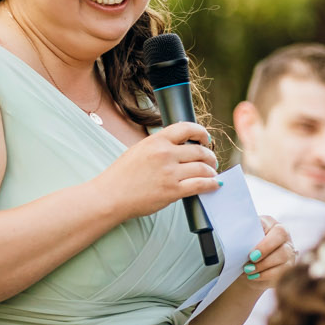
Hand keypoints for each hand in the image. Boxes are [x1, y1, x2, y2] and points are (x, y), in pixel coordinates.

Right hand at [97, 122, 218, 220]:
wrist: (110, 196)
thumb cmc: (122, 176)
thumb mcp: (139, 150)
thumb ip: (159, 146)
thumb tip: (180, 146)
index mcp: (156, 140)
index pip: (187, 128)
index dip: (201, 132)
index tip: (206, 139)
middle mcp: (165, 154)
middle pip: (199, 150)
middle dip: (209, 156)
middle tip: (211, 161)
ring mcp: (170, 172)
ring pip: (203, 168)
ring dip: (211, 171)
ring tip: (211, 174)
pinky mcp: (173, 190)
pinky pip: (201, 184)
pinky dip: (211, 184)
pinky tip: (214, 185)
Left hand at [238, 217, 294, 291]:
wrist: (246, 271)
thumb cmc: (242, 252)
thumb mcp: (240, 243)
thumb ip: (241, 239)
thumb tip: (235, 241)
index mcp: (269, 223)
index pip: (268, 222)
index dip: (261, 233)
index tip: (248, 247)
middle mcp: (282, 234)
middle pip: (280, 235)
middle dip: (265, 248)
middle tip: (251, 258)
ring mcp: (288, 250)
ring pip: (283, 255)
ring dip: (263, 264)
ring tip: (248, 270)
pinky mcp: (289, 266)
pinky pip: (282, 270)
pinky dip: (266, 274)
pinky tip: (254, 276)